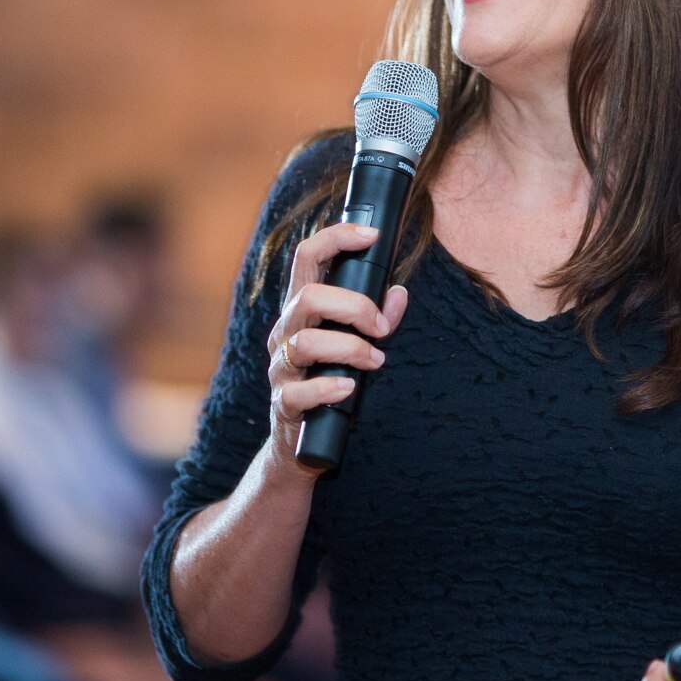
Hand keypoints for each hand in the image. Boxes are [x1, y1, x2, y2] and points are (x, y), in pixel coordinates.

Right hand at [263, 221, 408, 466]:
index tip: (372, 235)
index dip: (336, 237)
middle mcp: (286, 332)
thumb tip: (399, 293)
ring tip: (375, 362)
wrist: (301, 446)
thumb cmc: (332, 382)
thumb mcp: (357, 345)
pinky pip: (298, 392)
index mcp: (302, 309)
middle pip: (308, 297)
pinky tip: (348, 389)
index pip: (307, 257)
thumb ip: (378, 318)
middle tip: (382, 328)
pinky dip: (327, 388)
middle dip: (354, 306)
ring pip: (305, 344)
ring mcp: (281, 368)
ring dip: (350, 349)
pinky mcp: (283, 404)